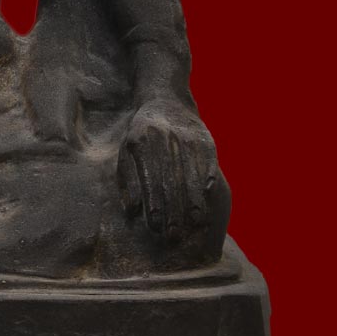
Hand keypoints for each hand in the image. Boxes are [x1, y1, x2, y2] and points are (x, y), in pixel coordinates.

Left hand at [117, 99, 218, 240]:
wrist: (165, 100)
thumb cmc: (141, 136)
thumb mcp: (126, 152)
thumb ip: (127, 181)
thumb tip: (133, 211)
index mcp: (140, 143)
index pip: (149, 179)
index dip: (154, 204)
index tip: (156, 227)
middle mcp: (163, 139)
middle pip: (171, 180)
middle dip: (173, 211)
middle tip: (175, 236)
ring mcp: (185, 137)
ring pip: (191, 172)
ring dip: (194, 199)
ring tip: (195, 222)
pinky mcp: (204, 137)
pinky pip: (208, 159)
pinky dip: (209, 176)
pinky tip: (210, 194)